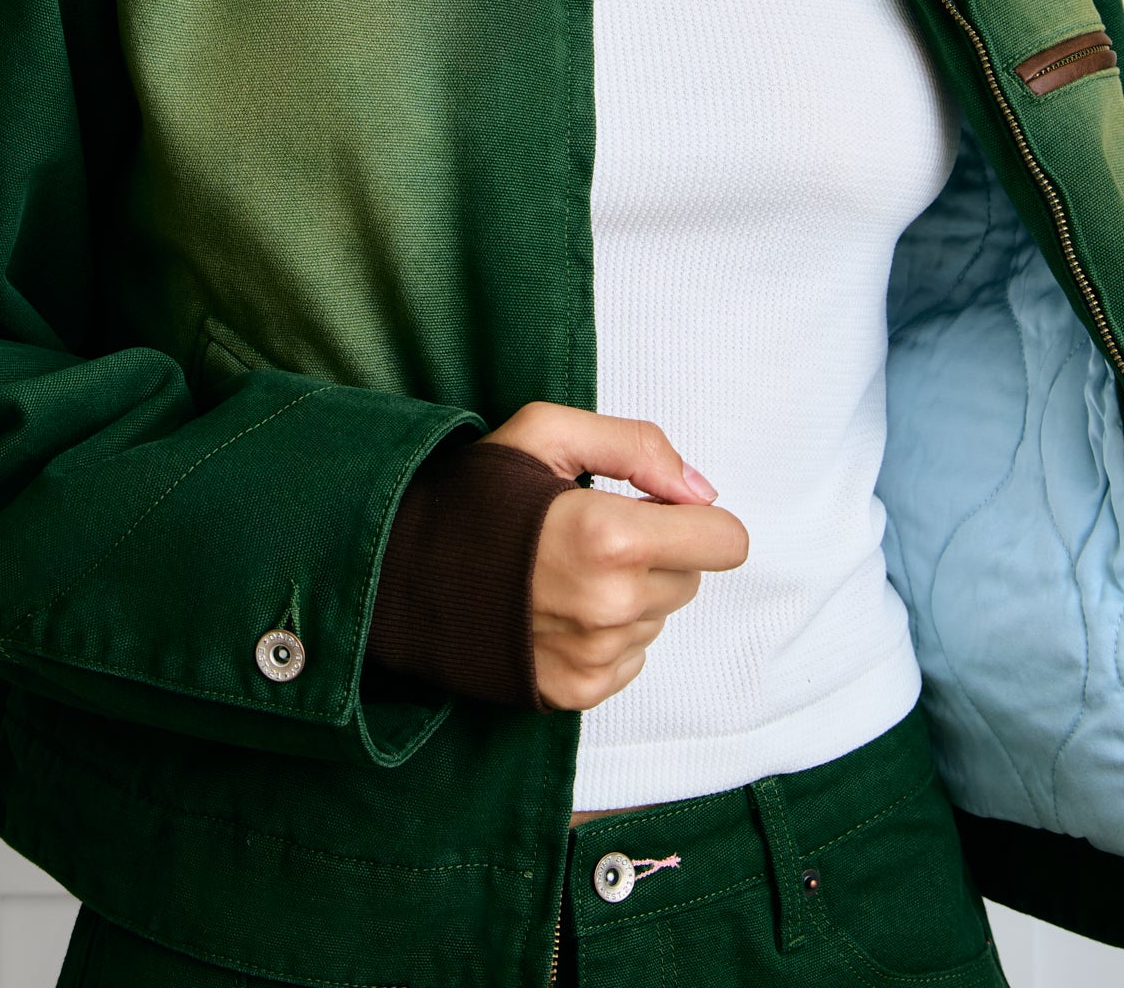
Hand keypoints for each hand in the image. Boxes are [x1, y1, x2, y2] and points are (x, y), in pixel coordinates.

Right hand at [477, 403, 747, 711]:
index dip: (694, 517)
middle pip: (693, 578)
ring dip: (631, 592)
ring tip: (565, 569)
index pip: (725, 541)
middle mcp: (611, 606)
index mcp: (611, 537)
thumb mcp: (545, 431)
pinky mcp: (577, 691)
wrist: (398, 574)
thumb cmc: (473, 497)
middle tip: (592, 532)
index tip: (653, 508)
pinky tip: (557, 606)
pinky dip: (608, 632)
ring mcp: (595, 656)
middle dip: (658, 550)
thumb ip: (637, 446)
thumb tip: (700, 491)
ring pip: (660, 617)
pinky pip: (632, 657)